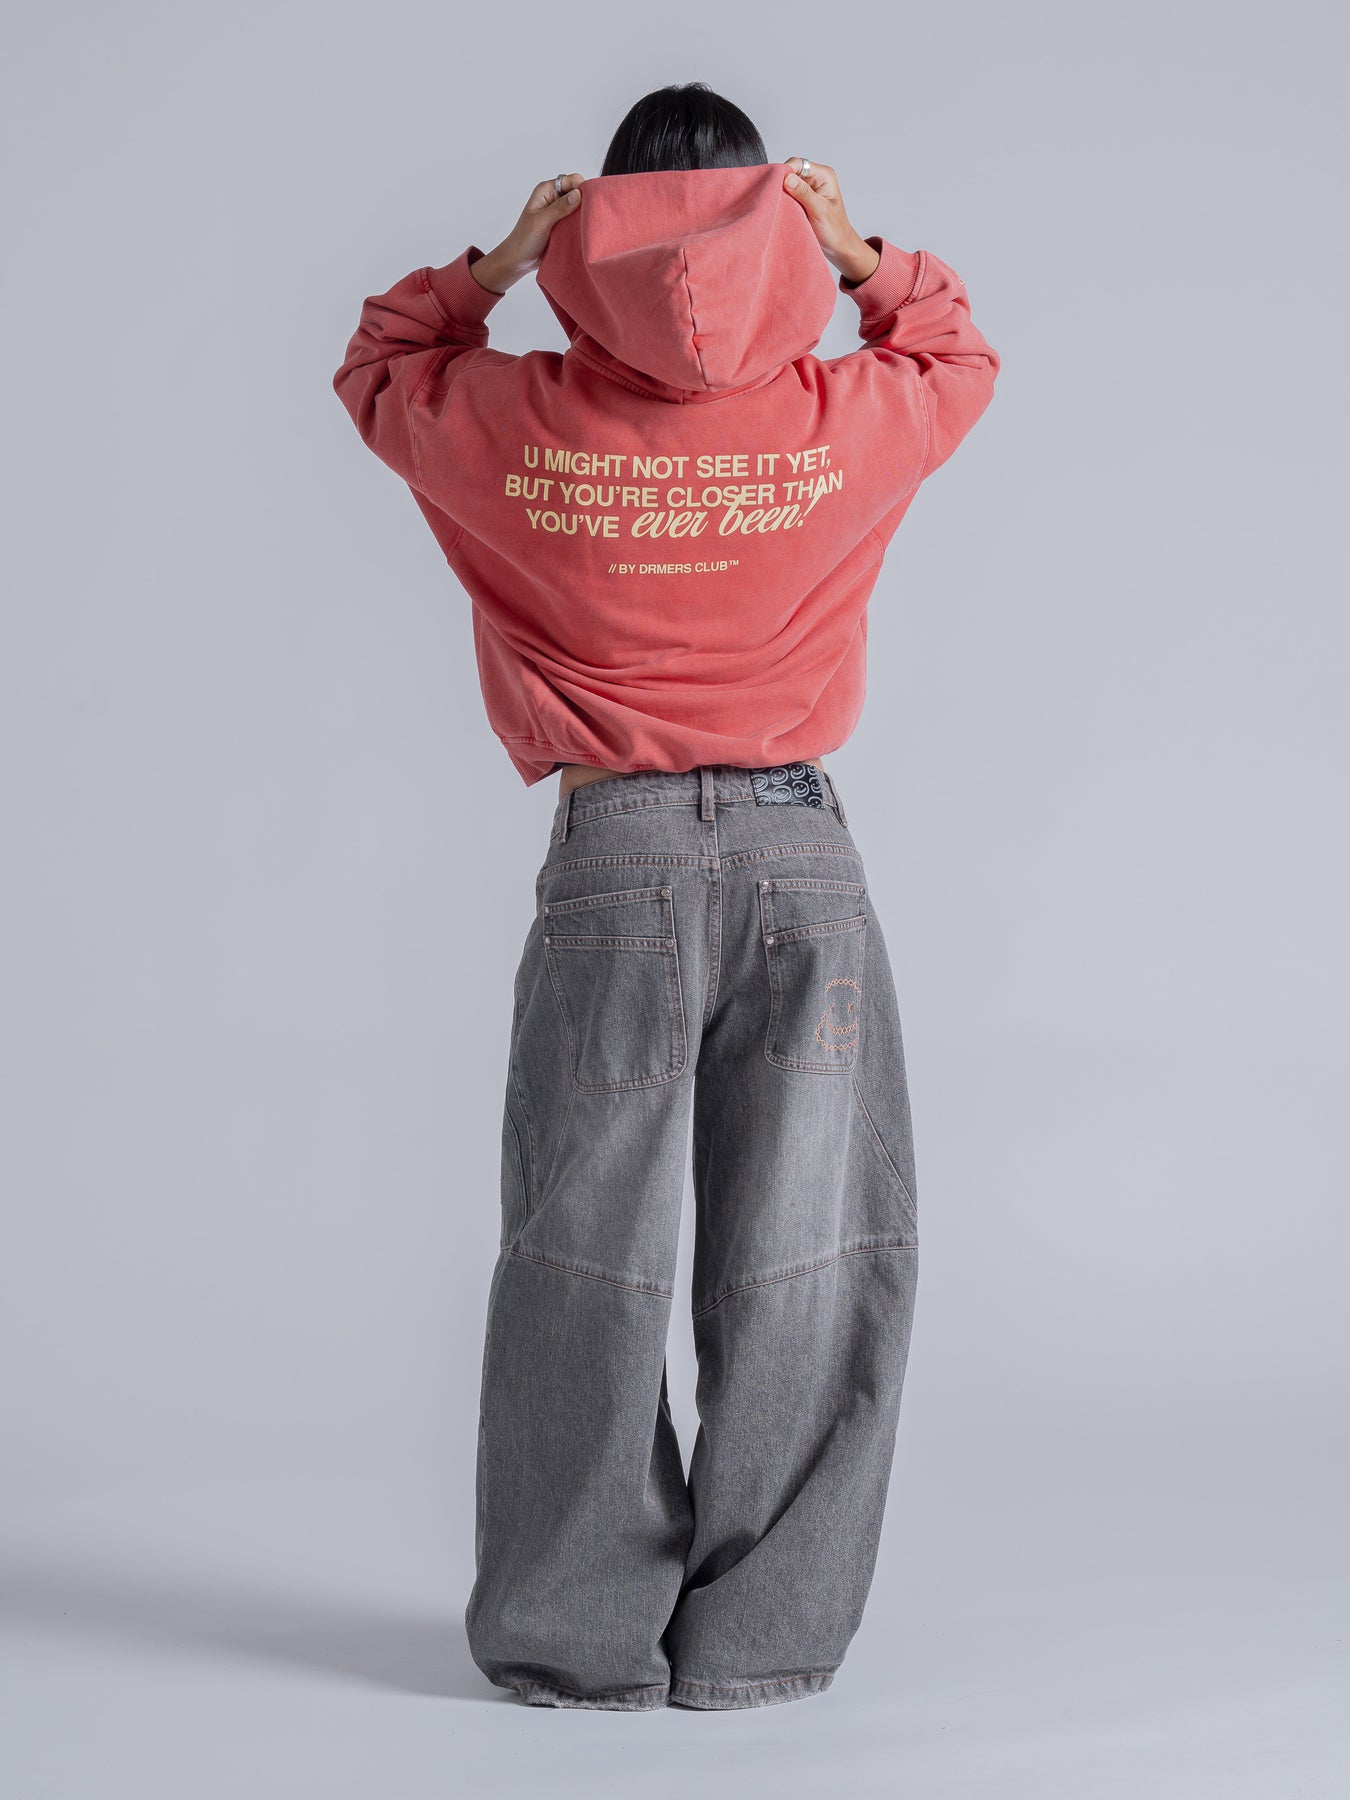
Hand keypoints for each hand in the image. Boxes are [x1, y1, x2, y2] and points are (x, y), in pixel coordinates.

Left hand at [469, 173, 584, 293]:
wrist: (518, 260)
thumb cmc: (524, 239)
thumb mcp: (541, 222)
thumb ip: (559, 207)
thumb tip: (578, 194)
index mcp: (546, 190)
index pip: (571, 180)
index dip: (582, 188)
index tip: (589, 203)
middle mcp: (554, 197)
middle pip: (578, 192)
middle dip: (586, 202)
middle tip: (590, 217)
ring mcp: (559, 211)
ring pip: (579, 207)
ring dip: (584, 216)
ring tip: (588, 226)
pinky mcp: (563, 224)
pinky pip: (577, 220)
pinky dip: (582, 225)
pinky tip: (585, 232)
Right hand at [781, 157, 879, 285]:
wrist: (838, 247)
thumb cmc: (835, 230)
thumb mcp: (819, 210)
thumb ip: (804, 193)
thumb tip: (787, 178)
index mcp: (824, 175)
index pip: (799, 164)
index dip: (785, 171)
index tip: (775, 185)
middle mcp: (815, 178)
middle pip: (791, 171)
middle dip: (781, 182)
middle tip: (774, 197)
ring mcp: (808, 188)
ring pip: (787, 182)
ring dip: (780, 192)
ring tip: (776, 204)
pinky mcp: (801, 199)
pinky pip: (787, 194)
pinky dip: (781, 200)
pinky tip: (779, 208)